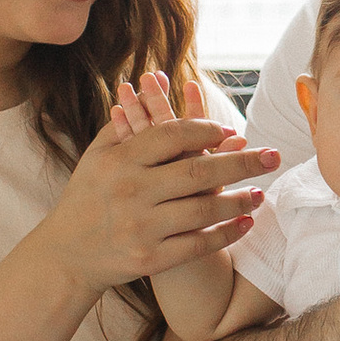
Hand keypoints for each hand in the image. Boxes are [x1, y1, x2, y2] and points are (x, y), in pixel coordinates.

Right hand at [47, 76, 273, 291]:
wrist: (66, 255)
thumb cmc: (88, 196)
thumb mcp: (98, 155)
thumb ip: (131, 121)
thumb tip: (162, 80)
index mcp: (120, 160)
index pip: (173, 135)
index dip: (207, 130)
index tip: (232, 131)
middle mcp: (130, 192)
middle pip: (198, 172)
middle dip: (243, 163)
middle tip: (273, 156)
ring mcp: (140, 228)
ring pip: (204, 211)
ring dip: (240, 201)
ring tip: (261, 193)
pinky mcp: (149, 260)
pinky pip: (198, 245)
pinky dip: (226, 234)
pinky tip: (246, 224)